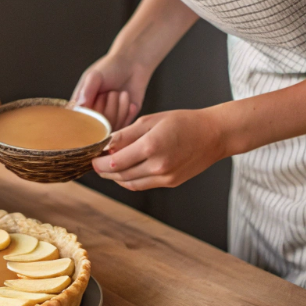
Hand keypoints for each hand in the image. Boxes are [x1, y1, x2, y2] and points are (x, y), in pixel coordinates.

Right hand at [71, 51, 152, 130]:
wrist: (132, 64)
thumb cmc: (110, 68)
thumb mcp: (94, 76)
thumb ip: (87, 91)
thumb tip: (80, 106)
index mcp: (81, 104)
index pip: (79, 121)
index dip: (89, 115)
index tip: (97, 100)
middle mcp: (93, 115)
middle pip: (96, 127)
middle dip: (105, 108)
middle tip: (109, 92)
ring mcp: (109, 119)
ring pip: (112, 127)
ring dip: (118, 108)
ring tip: (120, 93)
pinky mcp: (124, 121)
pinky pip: (125, 126)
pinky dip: (127, 111)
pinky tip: (127, 97)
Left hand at [92, 108, 230, 190]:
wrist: (214, 135)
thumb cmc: (183, 121)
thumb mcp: (151, 120)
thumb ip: (127, 134)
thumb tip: (106, 144)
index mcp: (152, 146)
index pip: (115, 160)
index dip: (99, 161)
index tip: (91, 157)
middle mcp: (158, 165)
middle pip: (120, 174)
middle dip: (104, 170)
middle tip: (95, 163)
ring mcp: (165, 177)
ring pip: (130, 183)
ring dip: (115, 177)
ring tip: (107, 167)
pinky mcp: (170, 182)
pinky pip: (142, 184)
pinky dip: (129, 180)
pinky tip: (124, 171)